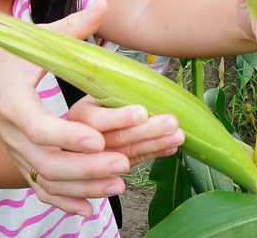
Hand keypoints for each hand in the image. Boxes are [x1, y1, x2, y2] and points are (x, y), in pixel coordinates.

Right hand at [0, 0, 133, 215]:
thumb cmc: (7, 57)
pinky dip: (65, 203)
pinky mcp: (21, 163)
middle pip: (48, 162)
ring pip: (48, 181)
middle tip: (123, 160)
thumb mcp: (33, 39)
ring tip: (119, 182)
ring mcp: (15, 153)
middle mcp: (12, 135)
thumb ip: (71, 27)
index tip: (98, 137)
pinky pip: (42, 190)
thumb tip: (103, 4)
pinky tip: (91, 209)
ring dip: (84, 186)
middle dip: (87, 166)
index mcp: (13, 104)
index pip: (40, 127)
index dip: (68, 135)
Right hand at [68, 97, 183, 167]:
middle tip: (171, 124)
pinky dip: (152, 155)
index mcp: (79, 116)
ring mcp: (94, 159)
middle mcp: (83, 140)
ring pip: (124, 156)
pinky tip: (169, 149)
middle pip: (113, 139)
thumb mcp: (101, 92)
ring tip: (177, 137)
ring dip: (153, 145)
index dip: (118, 118)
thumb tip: (149, 87)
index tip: (142, 113)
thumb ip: (118, 93)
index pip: (94, 120)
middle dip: (144, 132)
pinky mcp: (111, 170)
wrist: (81, 133)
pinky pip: (132, 164)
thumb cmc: (100, 102)